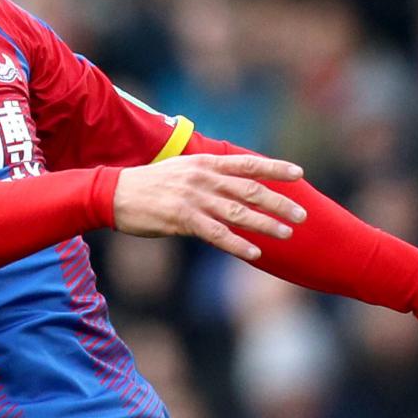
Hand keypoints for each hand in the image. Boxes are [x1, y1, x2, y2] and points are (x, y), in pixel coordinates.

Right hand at [110, 154, 307, 261]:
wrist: (114, 193)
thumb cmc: (149, 185)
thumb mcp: (181, 170)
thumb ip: (208, 175)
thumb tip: (234, 183)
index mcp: (204, 164)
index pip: (248, 164)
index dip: (275, 168)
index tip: (299, 174)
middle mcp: (203, 179)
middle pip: (250, 190)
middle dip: (279, 202)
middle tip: (302, 214)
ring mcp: (193, 199)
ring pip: (238, 213)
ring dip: (265, 224)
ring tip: (287, 233)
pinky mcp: (182, 219)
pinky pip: (216, 234)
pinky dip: (238, 245)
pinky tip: (255, 253)